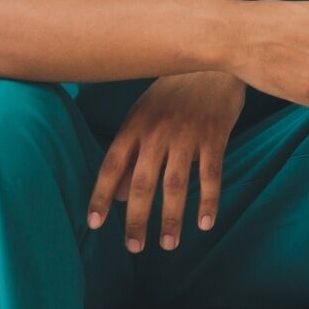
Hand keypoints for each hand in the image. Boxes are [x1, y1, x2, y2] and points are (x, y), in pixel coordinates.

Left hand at [89, 71, 241, 251]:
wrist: (214, 60)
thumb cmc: (174, 92)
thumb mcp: (145, 115)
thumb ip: (132, 153)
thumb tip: (120, 195)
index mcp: (135, 126)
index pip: (112, 166)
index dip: (101, 196)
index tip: (94, 224)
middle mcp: (157, 132)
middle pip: (142, 183)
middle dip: (137, 219)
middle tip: (133, 248)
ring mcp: (187, 134)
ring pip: (176, 184)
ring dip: (171, 218)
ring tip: (168, 244)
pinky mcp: (214, 136)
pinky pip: (210, 175)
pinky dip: (208, 201)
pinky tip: (204, 224)